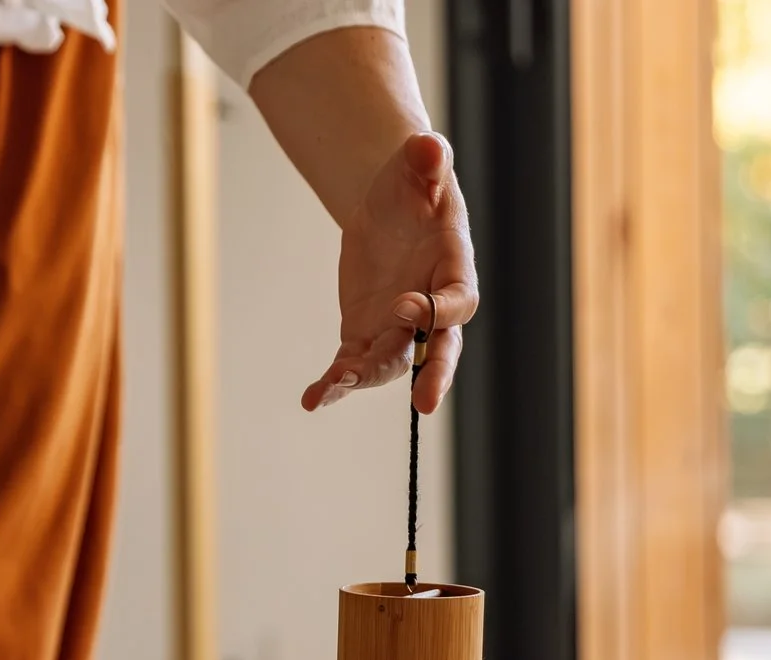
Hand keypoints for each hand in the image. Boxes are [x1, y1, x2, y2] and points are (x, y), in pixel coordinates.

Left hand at [303, 132, 476, 414]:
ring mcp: (398, 327)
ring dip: (365, 378)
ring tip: (335, 387)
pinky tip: (313, 399)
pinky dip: (333, 384)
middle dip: (433, 375)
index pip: (457, 301)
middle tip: (425, 402)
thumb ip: (427, 161)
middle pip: (438, 351)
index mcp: (454, 270)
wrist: (389, 203)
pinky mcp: (366, 334)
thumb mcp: (419, 167)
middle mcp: (431, 309)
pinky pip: (352, 365)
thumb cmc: (414, 184)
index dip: (439, 310)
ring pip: (390, 363)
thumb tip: (426, 146)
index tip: (411, 306)